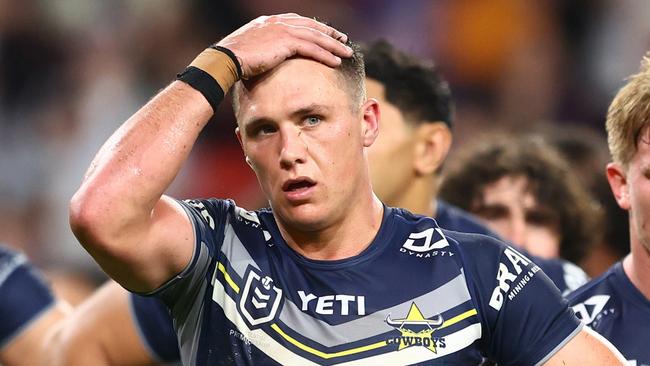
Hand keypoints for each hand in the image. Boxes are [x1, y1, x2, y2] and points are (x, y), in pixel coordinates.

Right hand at [216, 13, 352, 78]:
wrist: (226, 58)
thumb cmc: (233, 59)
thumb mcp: (250, 49)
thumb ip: (262, 48)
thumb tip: (266, 59)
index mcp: (270, 22)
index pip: (298, 22)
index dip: (315, 28)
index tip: (326, 33)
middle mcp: (278, 22)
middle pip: (311, 27)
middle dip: (329, 33)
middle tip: (344, 40)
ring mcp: (283, 30)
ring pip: (316, 37)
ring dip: (333, 45)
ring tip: (346, 53)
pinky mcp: (286, 42)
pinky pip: (312, 48)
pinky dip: (326, 54)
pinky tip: (336, 61)